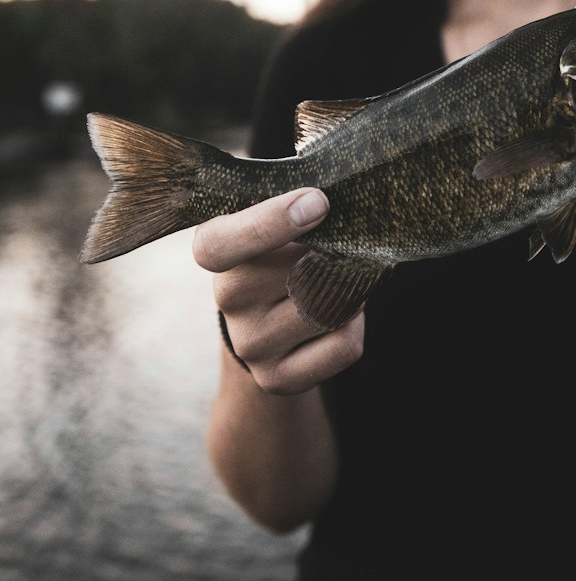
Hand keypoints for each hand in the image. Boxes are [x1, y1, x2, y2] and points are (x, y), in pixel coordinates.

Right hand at [193, 189, 364, 392]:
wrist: (268, 319)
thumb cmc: (282, 248)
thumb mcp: (276, 218)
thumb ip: (296, 205)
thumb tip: (332, 206)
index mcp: (214, 248)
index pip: (222, 244)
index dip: (270, 222)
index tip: (318, 202)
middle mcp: (226, 300)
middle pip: (302, 272)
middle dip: (338, 254)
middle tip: (346, 244)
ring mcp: (249, 344)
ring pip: (329, 310)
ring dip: (354, 289)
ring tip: (342, 279)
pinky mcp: (277, 378)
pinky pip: (343, 345)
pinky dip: (356, 324)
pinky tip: (341, 314)